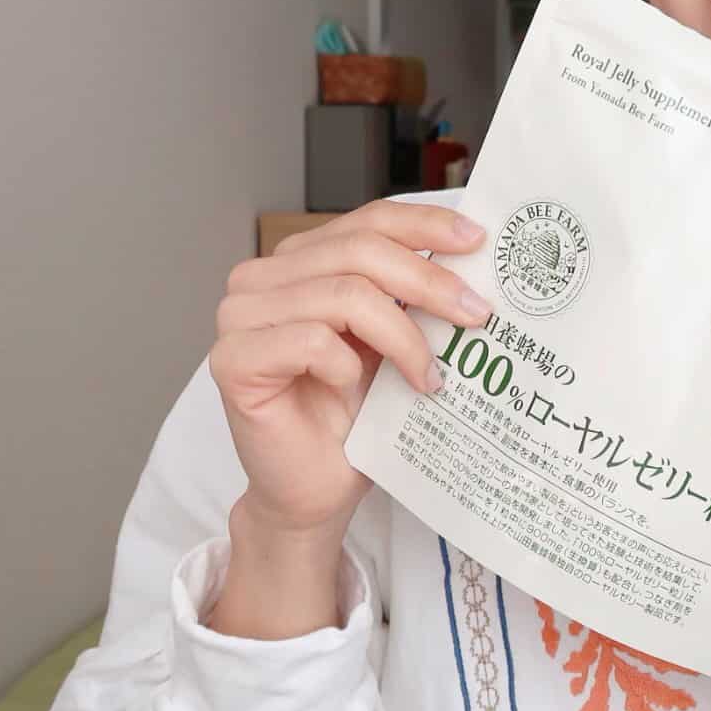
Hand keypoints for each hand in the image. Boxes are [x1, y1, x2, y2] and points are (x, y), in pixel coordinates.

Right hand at [208, 200, 489, 553]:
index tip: (476, 241)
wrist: (317, 490)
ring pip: (344, 296)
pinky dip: (346, 365)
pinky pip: (310, 341)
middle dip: (428, 281)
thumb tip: (471, 259)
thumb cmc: (351, 417)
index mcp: (301, 261)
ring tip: (430, 376)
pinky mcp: (233, 360)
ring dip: (402, 338)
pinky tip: (354, 390)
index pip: (368, 220)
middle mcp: (263, 278)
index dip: (425, 225)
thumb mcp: (391, 340)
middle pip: (360, 251)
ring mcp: (240, 316)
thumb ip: (409, 295)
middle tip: (475, 314)